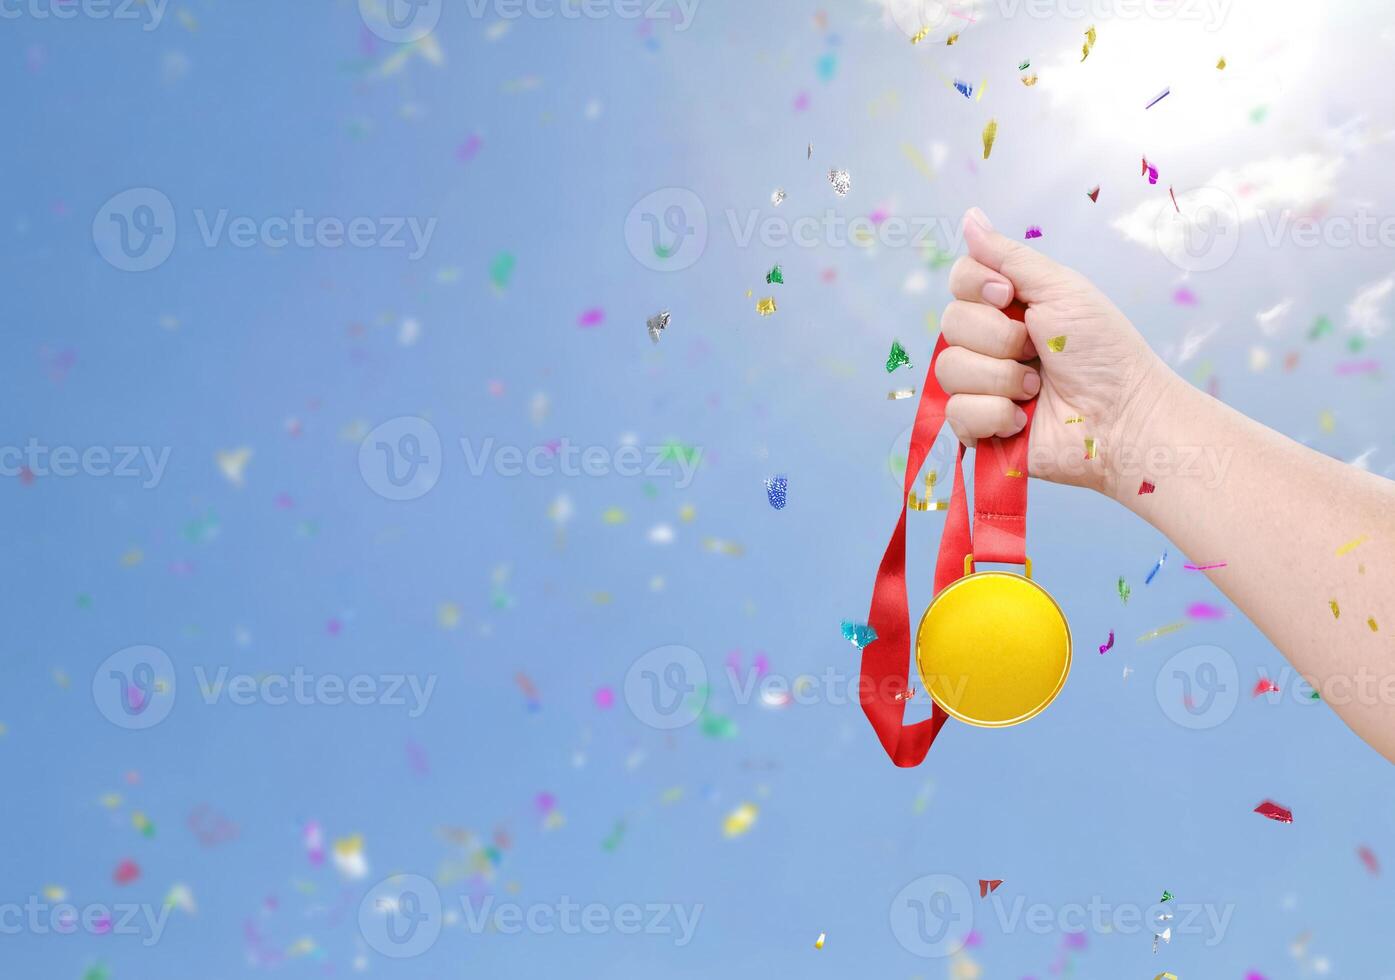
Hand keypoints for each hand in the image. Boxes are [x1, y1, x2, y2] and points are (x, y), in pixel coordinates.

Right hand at [936, 207, 1172, 495]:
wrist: (1123, 418)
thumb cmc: (1104, 353)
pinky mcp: (977, 427)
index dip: (977, 286)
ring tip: (1037, 389)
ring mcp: (980, 386)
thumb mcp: (1062, 290)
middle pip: (950, 323)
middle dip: (1000, 338)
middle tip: (1038, 351)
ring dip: (1002, 378)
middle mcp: (988, 344)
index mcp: (1007, 308)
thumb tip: (969, 215)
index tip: (1011, 298)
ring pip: (949, 369)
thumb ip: (1009, 256)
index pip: (959, 280)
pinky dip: (995, 414)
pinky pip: (954, 413)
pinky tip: (1022, 420)